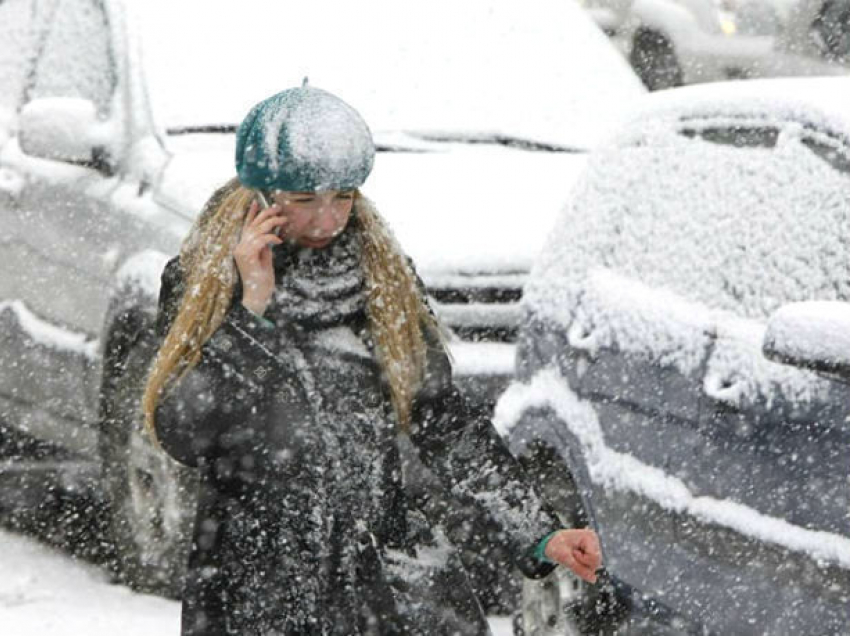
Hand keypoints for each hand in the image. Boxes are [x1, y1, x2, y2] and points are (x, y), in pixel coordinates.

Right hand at [232, 200, 286, 315]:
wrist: (258, 294)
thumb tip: (270, 234)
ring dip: (272, 223)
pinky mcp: (247, 256)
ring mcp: (241, 251)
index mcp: (243, 246)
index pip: (246, 226)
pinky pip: (260, 241)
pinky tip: (279, 240)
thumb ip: (264, 246)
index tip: (256, 202)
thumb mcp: (265, 257)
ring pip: (257, 230)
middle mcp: (239, 246)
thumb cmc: (262, 278)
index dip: (251, 214)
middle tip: (278, 208)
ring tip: (284, 221)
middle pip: (253, 225)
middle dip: (266, 214)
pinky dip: (270, 238)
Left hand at [544, 528, 601, 582]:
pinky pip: (590, 566)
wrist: (551, 542)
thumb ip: (579, 569)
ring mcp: (594, 547)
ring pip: (594, 566)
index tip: (572, 552)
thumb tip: (593, 580)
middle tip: (571, 554)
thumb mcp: (564, 558)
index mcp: (589, 536)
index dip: (583, 560)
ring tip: (572, 555)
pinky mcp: (591, 552)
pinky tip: (575, 557)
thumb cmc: (556, 546)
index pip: (594, 558)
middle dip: (582, 563)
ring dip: (581, 565)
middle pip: (596, 563)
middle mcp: (594, 541)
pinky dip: (581, 565)